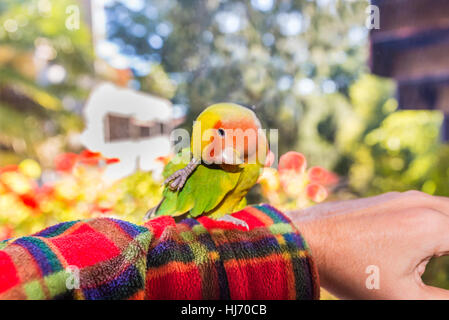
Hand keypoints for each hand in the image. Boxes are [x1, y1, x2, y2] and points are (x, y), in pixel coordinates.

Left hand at [286, 191, 448, 298]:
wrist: (303, 239)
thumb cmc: (349, 271)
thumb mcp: (402, 297)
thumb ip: (441, 300)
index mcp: (431, 225)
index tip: (429, 277)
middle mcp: (421, 203)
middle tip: (425, 267)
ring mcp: (402, 197)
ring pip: (445, 212)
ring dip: (444, 234)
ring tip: (419, 262)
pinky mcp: (388, 199)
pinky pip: (426, 209)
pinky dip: (435, 226)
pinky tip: (418, 250)